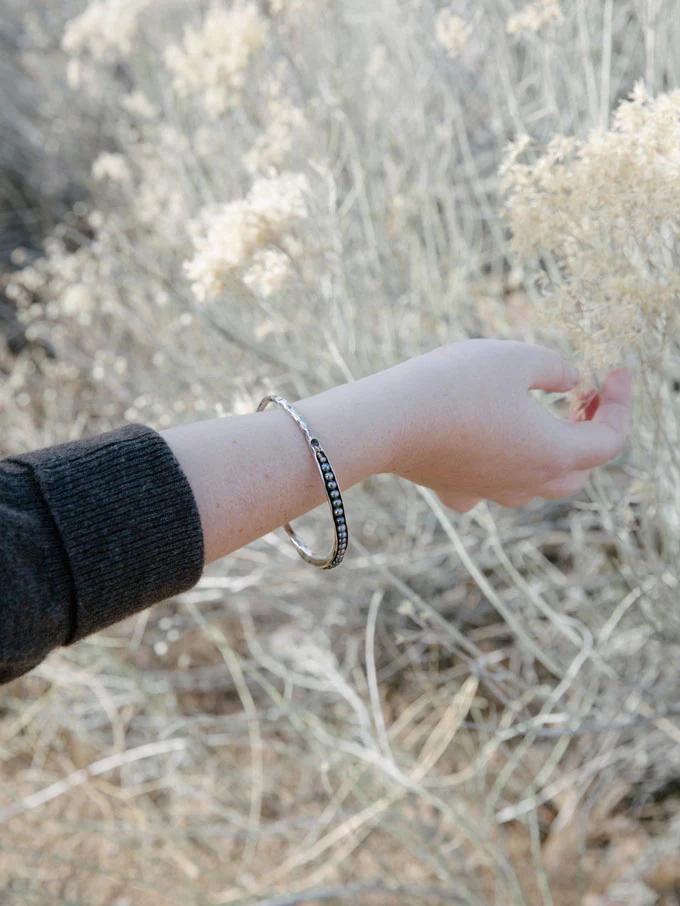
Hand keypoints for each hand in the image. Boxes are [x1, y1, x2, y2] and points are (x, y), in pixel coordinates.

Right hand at [383, 339, 631, 511]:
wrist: (386, 421)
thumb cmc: (454, 385)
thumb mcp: (515, 358)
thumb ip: (554, 367)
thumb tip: (571, 379)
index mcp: (554, 452)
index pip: (610, 439)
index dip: (620, 404)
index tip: (614, 372)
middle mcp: (527, 482)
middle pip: (580, 470)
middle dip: (590, 433)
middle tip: (582, 396)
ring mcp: (490, 492)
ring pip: (539, 485)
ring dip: (553, 454)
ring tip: (542, 418)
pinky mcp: (456, 489)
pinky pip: (491, 489)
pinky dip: (502, 469)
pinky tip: (490, 447)